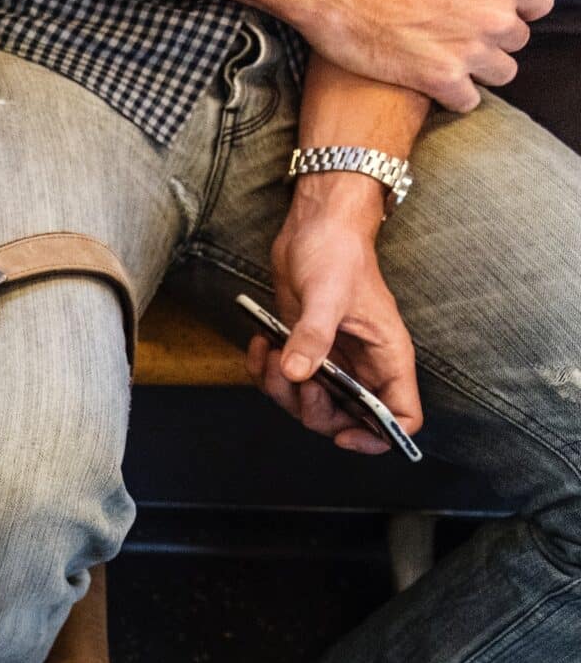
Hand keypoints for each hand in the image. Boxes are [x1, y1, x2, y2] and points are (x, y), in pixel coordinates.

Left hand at [253, 173, 422, 454]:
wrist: (315, 226)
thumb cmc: (337, 252)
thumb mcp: (327, 293)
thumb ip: (314, 335)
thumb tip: (299, 374)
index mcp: (387, 357)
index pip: (402, 416)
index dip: (378, 437)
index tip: (343, 435)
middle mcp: (363, 365)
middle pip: (344, 420)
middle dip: (311, 410)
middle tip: (294, 376)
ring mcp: (332, 360)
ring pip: (307, 404)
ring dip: (280, 388)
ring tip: (271, 350)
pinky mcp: (303, 350)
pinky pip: (283, 381)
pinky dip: (264, 370)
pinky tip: (260, 342)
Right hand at [302, 0, 562, 112]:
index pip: (540, 5)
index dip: (514, 6)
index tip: (484, 6)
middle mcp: (496, 17)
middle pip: (519, 41)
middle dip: (493, 36)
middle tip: (456, 28)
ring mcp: (471, 51)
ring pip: (502, 73)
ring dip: (480, 67)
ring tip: (449, 54)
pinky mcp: (442, 79)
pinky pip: (469, 101)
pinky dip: (454, 94)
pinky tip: (435, 77)